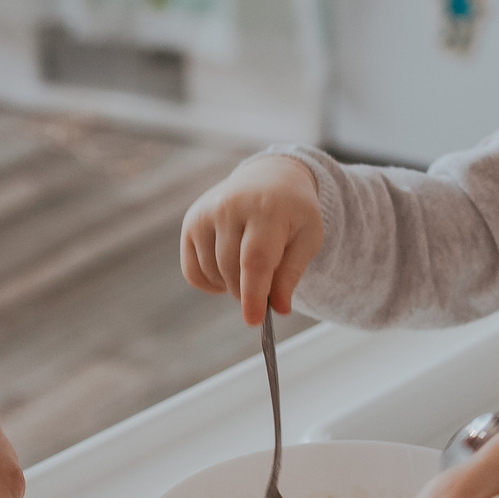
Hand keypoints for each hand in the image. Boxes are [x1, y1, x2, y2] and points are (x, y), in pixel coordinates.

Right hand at [181, 156, 323, 324]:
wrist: (270, 178)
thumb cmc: (293, 213)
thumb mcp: (308, 238)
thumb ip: (292, 273)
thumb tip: (278, 308)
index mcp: (267, 208)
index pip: (255, 259)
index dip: (253, 293)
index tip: (254, 320)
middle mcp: (230, 206)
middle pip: (232, 271)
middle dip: (249, 291)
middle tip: (267, 286)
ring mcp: (205, 213)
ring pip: (212, 273)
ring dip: (231, 285)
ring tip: (251, 265)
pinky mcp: (190, 223)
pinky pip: (193, 272)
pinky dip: (211, 282)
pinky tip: (228, 269)